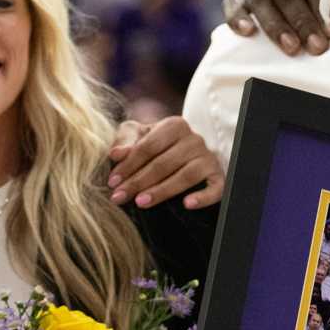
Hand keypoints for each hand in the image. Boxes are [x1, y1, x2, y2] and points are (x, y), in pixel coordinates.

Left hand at [109, 116, 225, 208]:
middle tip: (119, 197)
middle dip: (138, 182)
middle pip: (164, 163)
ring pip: (186, 176)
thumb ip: (125, 141)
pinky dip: (203, 197)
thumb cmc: (155, 145)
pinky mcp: (218, 176)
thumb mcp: (138, 136)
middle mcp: (194, 139)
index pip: (148, 146)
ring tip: (141, 202)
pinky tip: (187, 204)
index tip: (112, 182)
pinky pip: (215, 188)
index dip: (128, 165)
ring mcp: (208, 158)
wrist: (183, 154)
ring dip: (162, 190)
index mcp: (174, 126)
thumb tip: (115, 154)